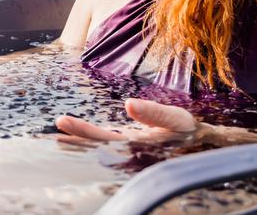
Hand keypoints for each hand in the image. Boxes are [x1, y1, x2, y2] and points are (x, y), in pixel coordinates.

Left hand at [55, 98, 210, 142]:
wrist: (202, 145)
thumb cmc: (189, 130)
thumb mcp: (176, 119)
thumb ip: (154, 113)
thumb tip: (129, 104)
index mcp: (138, 145)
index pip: (103, 138)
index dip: (82, 131)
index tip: (62, 120)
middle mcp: (129, 151)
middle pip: (94, 144)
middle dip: (73, 136)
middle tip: (54, 124)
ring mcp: (128, 150)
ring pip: (97, 147)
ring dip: (77, 141)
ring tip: (58, 133)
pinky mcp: (129, 145)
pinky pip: (104, 144)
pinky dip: (88, 140)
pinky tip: (76, 136)